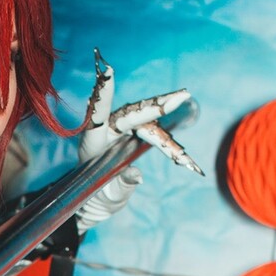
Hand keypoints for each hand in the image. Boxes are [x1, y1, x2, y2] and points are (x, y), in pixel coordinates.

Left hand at [75, 52, 200, 229]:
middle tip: (181, 95)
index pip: (97, 117)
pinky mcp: (132, 137)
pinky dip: (168, 141)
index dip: (103, 95)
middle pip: (132, 114)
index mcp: (92, 145)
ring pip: (145, 122)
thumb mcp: (107, 197)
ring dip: (164, 119)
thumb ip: (122, 185)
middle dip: (156, 105)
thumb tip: (137, 175)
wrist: (95, 202)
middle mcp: (106, 133)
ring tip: (183, 110)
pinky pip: (151, 133)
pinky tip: (184, 146)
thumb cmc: (95, 198)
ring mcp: (120, 133)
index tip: (108, 73)